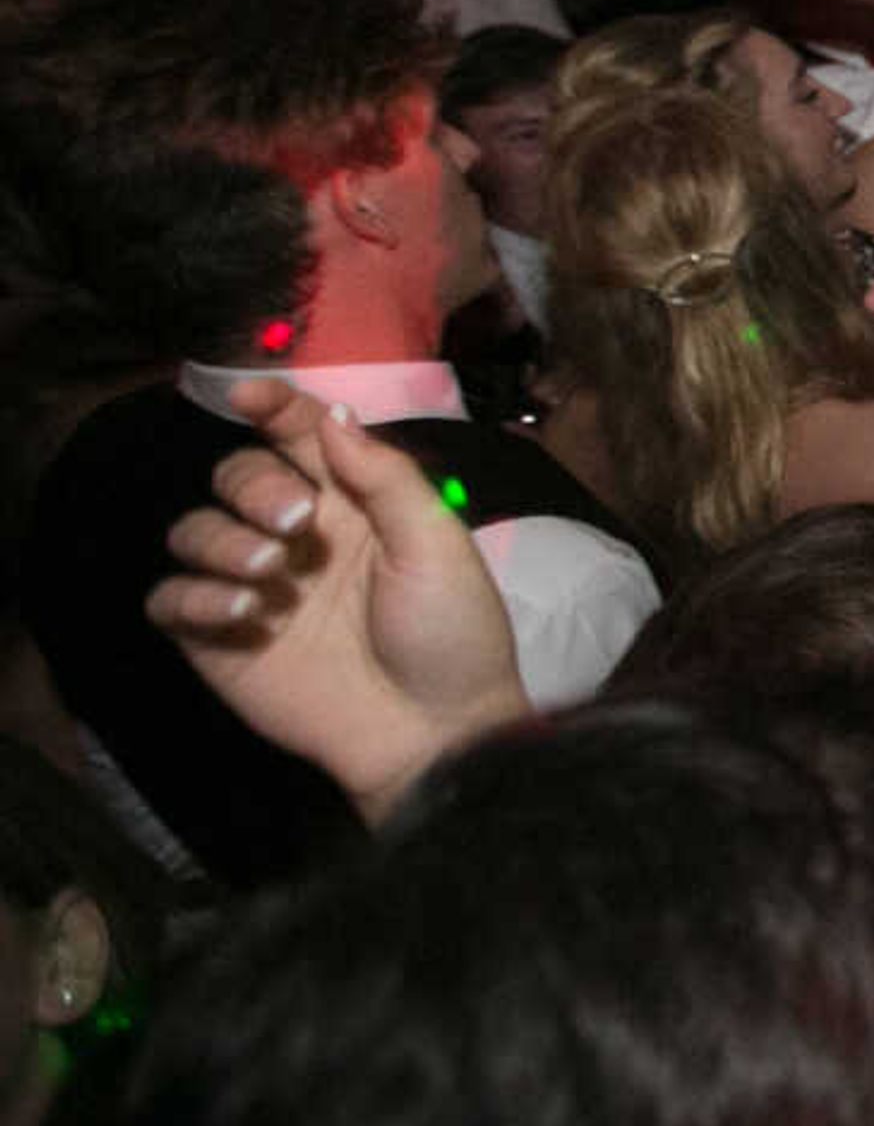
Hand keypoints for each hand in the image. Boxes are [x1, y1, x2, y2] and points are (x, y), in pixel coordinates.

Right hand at [152, 380, 529, 819]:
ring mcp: (254, 587)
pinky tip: (240, 609)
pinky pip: (169, 600)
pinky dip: (190, 593)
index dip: (273, 408)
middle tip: (294, 523)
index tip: (247, 394)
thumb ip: (386, 479)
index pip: (300, 438)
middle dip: (254, 485)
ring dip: (220, 538)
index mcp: (354, 505)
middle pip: (238, 477)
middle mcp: (296, 538)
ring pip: (195, 531)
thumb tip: (335, 417)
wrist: (434, 731)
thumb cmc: (451, 635)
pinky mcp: (219, 641)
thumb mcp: (438, 546)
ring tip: (268, 572)